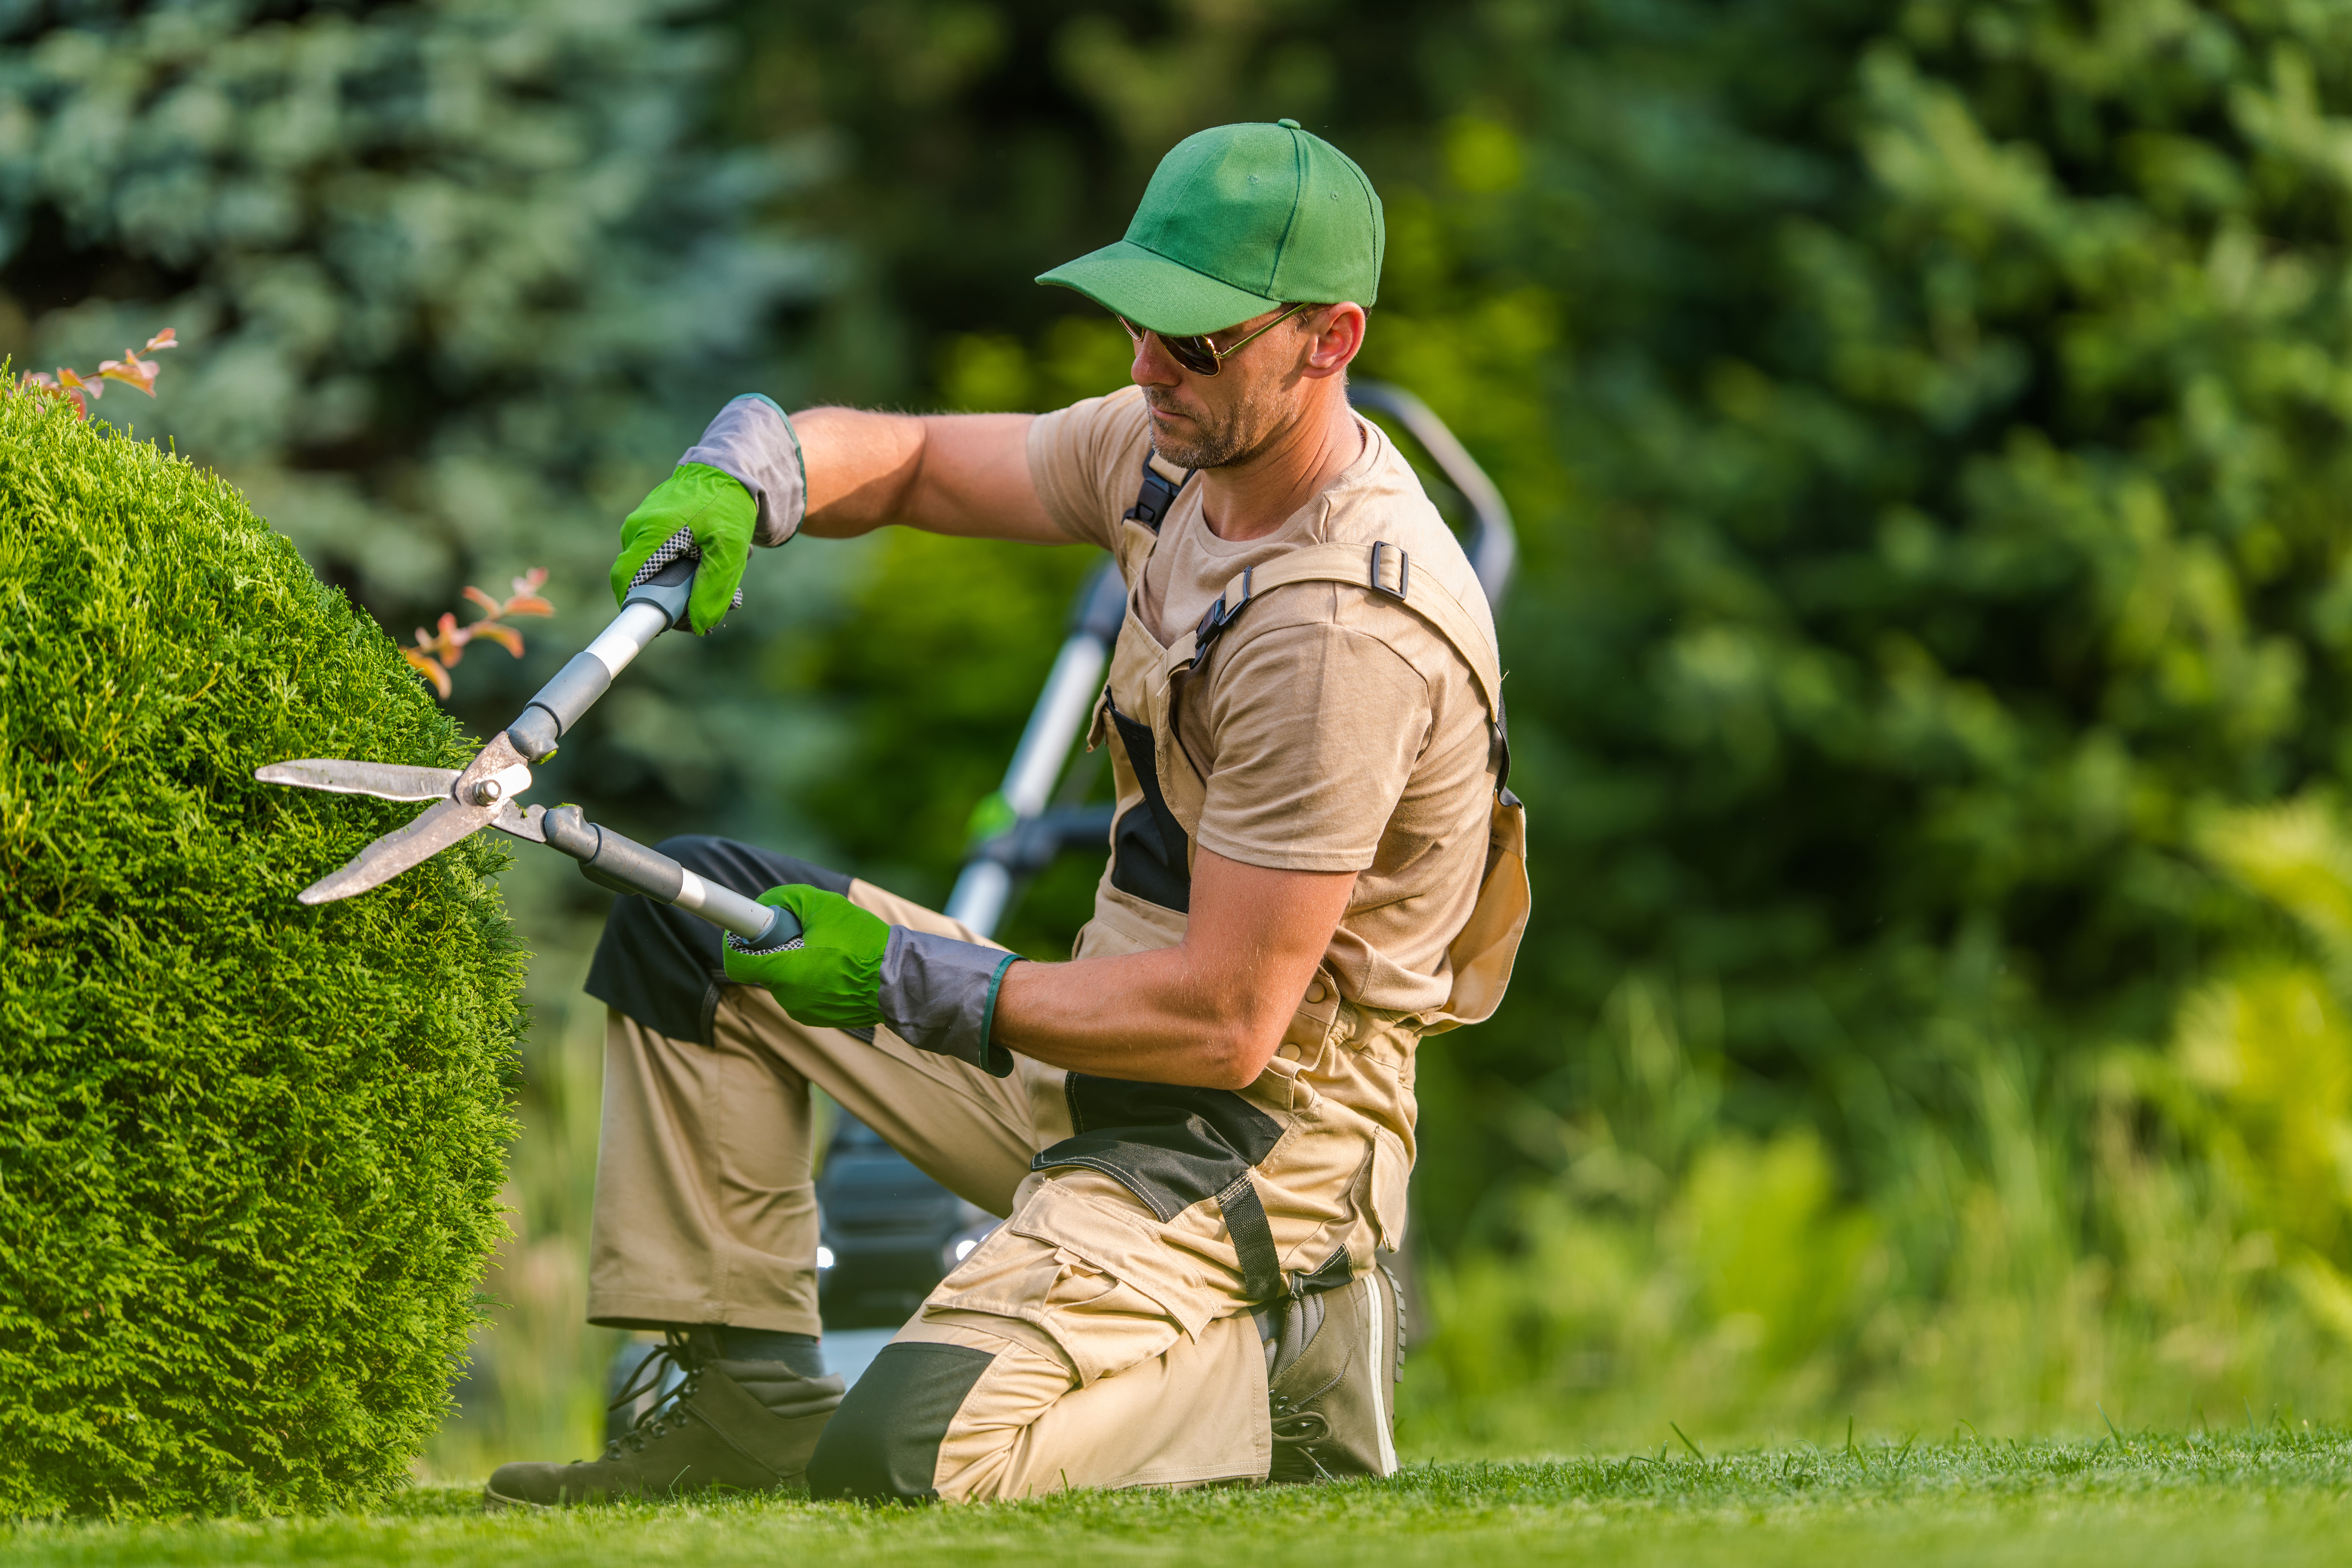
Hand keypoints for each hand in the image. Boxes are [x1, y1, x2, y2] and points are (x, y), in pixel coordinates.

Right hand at [609, 463, 753, 634]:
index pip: (625, 581)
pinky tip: (712, 559)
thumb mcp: (729, 549)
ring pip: (658, 573)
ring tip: (725, 575)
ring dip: (689, 585)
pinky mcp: (654, 527)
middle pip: (644, 582)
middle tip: (714, 605)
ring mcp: (644, 526)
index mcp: (649, 532)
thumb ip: (713, 589)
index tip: (665, 623)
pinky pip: (663, 558)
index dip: (637, 608)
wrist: (730, 471)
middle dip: (677, 601)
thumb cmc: (728, 505)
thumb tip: (698, 626)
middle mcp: (638, 529)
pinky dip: (689, 568)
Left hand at [723, 884, 888, 1027]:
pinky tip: (836, 970)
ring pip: (784, 981)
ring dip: (796, 965)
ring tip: (829, 952)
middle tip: (804, 935)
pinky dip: (811, 981)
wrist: (899, 980)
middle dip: (777, 949)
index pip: (737, 962)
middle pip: (765, 967)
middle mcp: (787, 997)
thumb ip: (787, 899)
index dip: (736, 943)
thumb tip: (764, 904)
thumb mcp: (825, 905)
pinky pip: (802, 994)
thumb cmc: (863, 942)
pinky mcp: (817, 1019)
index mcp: (784, 971)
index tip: (747, 931)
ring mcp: (802, 1011)